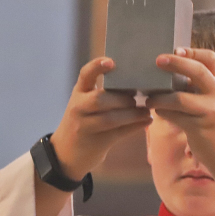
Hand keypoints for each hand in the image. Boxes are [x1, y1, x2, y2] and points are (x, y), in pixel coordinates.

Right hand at [50, 57, 152, 179]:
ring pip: (109, 119)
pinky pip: (118, 133)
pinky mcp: (95, 142)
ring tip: (147, 112)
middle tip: (138, 97)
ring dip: (132, 115)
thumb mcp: (86, 104)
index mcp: (79, 93)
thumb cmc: (84, 122)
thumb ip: (105, 93)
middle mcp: (79, 107)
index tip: (112, 62)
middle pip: (99, 99)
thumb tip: (138, 81)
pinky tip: (148, 121)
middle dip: (121, 99)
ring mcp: (84, 126)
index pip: (85, 75)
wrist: (66, 153)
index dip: (97, 66)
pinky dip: (135, 127)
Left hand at [146, 48, 214, 164]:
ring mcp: (209, 110)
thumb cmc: (212, 124)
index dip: (192, 52)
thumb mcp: (209, 101)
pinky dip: (163, 113)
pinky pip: (175, 116)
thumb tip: (163, 74)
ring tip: (148, 99)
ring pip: (179, 98)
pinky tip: (156, 113)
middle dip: (176, 63)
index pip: (209, 59)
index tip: (176, 49)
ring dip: (159, 98)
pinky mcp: (200, 127)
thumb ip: (194, 88)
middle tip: (157, 60)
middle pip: (197, 71)